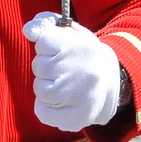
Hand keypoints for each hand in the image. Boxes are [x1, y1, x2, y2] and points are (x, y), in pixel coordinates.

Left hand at [23, 13, 121, 131]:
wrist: (112, 81)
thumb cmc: (82, 54)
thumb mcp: (69, 32)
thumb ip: (45, 25)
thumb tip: (28, 30)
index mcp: (79, 46)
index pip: (43, 41)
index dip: (47, 45)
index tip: (61, 48)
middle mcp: (80, 70)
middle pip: (39, 66)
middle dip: (47, 67)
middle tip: (65, 68)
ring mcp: (80, 95)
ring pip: (40, 89)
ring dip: (47, 87)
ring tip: (65, 85)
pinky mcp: (78, 117)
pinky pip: (42, 112)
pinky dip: (46, 108)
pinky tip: (61, 101)